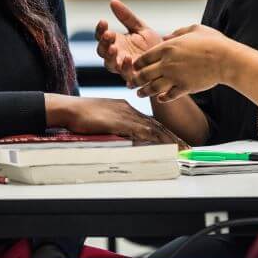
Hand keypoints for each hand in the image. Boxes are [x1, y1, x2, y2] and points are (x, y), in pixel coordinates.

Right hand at [44, 94, 188, 148]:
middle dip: (173, 137)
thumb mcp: (103, 120)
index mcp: (125, 108)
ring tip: (181, 150)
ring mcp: (125, 115)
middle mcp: (129, 109)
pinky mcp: (119, 121)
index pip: (150, 122)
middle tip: (187, 148)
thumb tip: (126, 138)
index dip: (165, 132)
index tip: (176, 141)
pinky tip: (163, 144)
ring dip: (169, 139)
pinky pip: (141, 130)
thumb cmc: (81, 116)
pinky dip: (155, 138)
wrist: (69, 109)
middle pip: (156, 124)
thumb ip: (116, 127)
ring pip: (153, 127)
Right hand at [95, 0, 161, 83]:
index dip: (100, 30)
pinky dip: (125, 68)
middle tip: (108, 34)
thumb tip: (113, 1)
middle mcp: (117, 56)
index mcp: (116, 43)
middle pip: (102, 51)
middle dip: (104, 43)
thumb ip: (127, 17)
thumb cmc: (152, 45)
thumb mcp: (140, 28)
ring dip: (110, 57)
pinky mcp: (134, 78)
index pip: (101, 36)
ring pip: (110, 65)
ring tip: (114, 48)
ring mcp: (124, 68)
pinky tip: (128, 58)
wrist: (170, 60)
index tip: (103, 21)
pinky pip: (126, 75)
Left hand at [131, 24, 237, 101]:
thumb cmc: (212, 42)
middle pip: (144, 74)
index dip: (137, 63)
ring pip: (153, 88)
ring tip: (140, 94)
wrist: (226, 59)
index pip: (144, 57)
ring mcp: (175, 77)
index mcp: (167, 47)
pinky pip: (169, 96)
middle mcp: (167, 63)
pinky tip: (160, 99)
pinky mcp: (185, 88)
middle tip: (131, 83)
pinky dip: (163, 99)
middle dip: (135, 79)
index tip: (136, 67)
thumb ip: (177, 32)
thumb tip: (166, 36)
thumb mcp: (193, 29)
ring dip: (144, 92)